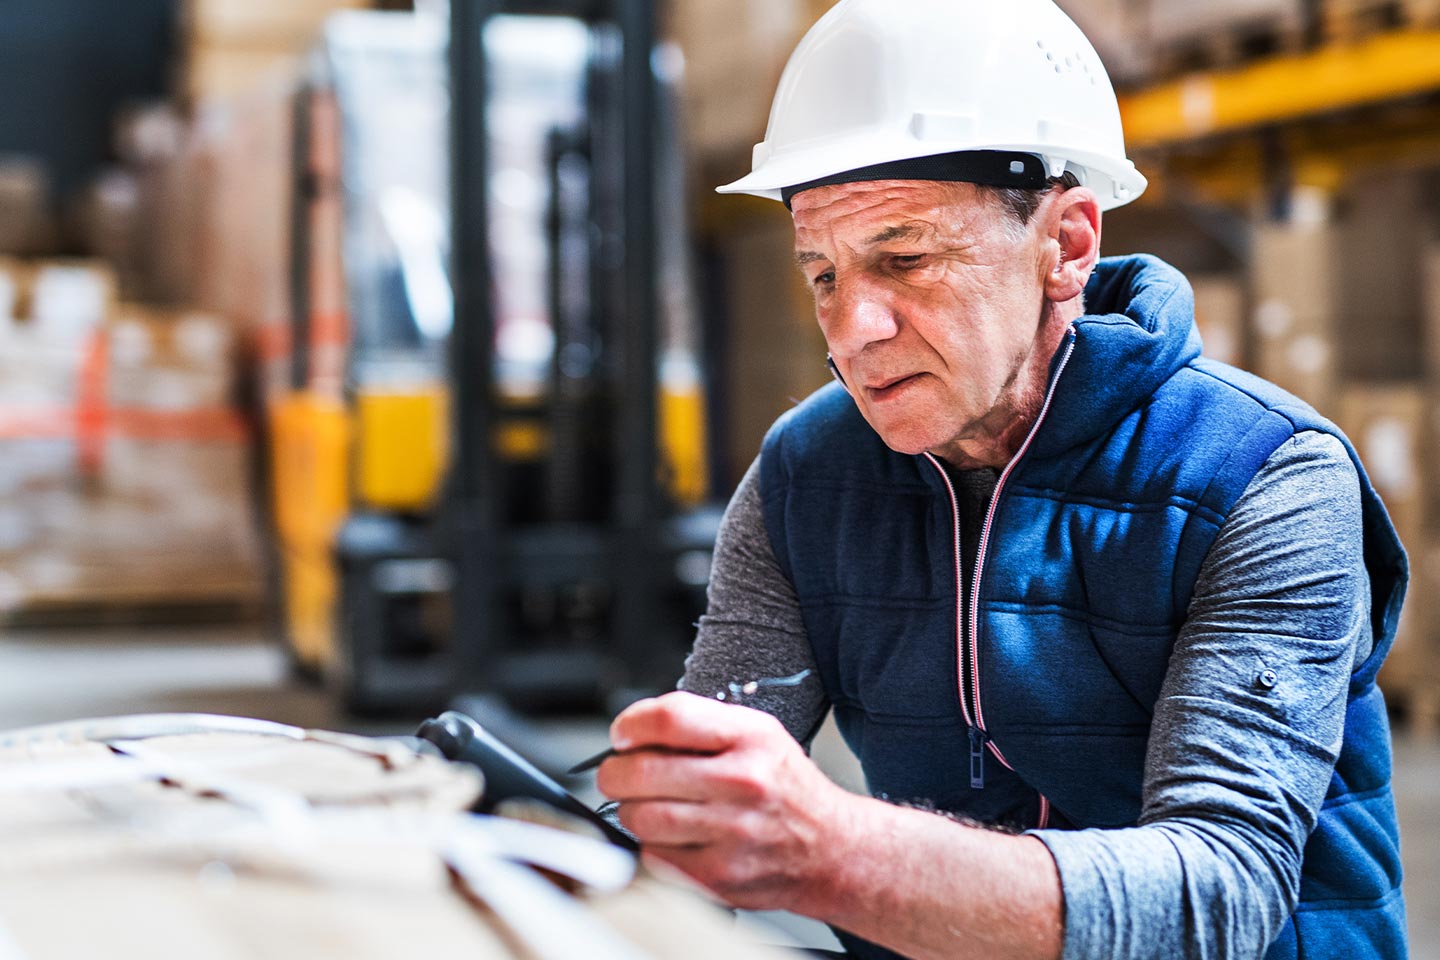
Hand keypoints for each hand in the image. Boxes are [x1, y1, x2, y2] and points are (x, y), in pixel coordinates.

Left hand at [596, 690, 855, 913]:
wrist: (830, 851)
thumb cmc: (784, 789)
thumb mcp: (758, 734)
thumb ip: (699, 724)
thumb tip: (632, 731)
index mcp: (751, 738)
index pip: (669, 718)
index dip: (630, 725)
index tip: (622, 735)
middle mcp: (743, 782)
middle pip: (642, 771)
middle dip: (616, 773)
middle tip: (619, 775)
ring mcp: (731, 833)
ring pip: (640, 818)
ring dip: (631, 811)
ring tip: (649, 806)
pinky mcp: (718, 877)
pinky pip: (653, 856)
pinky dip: (652, 846)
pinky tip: (674, 838)